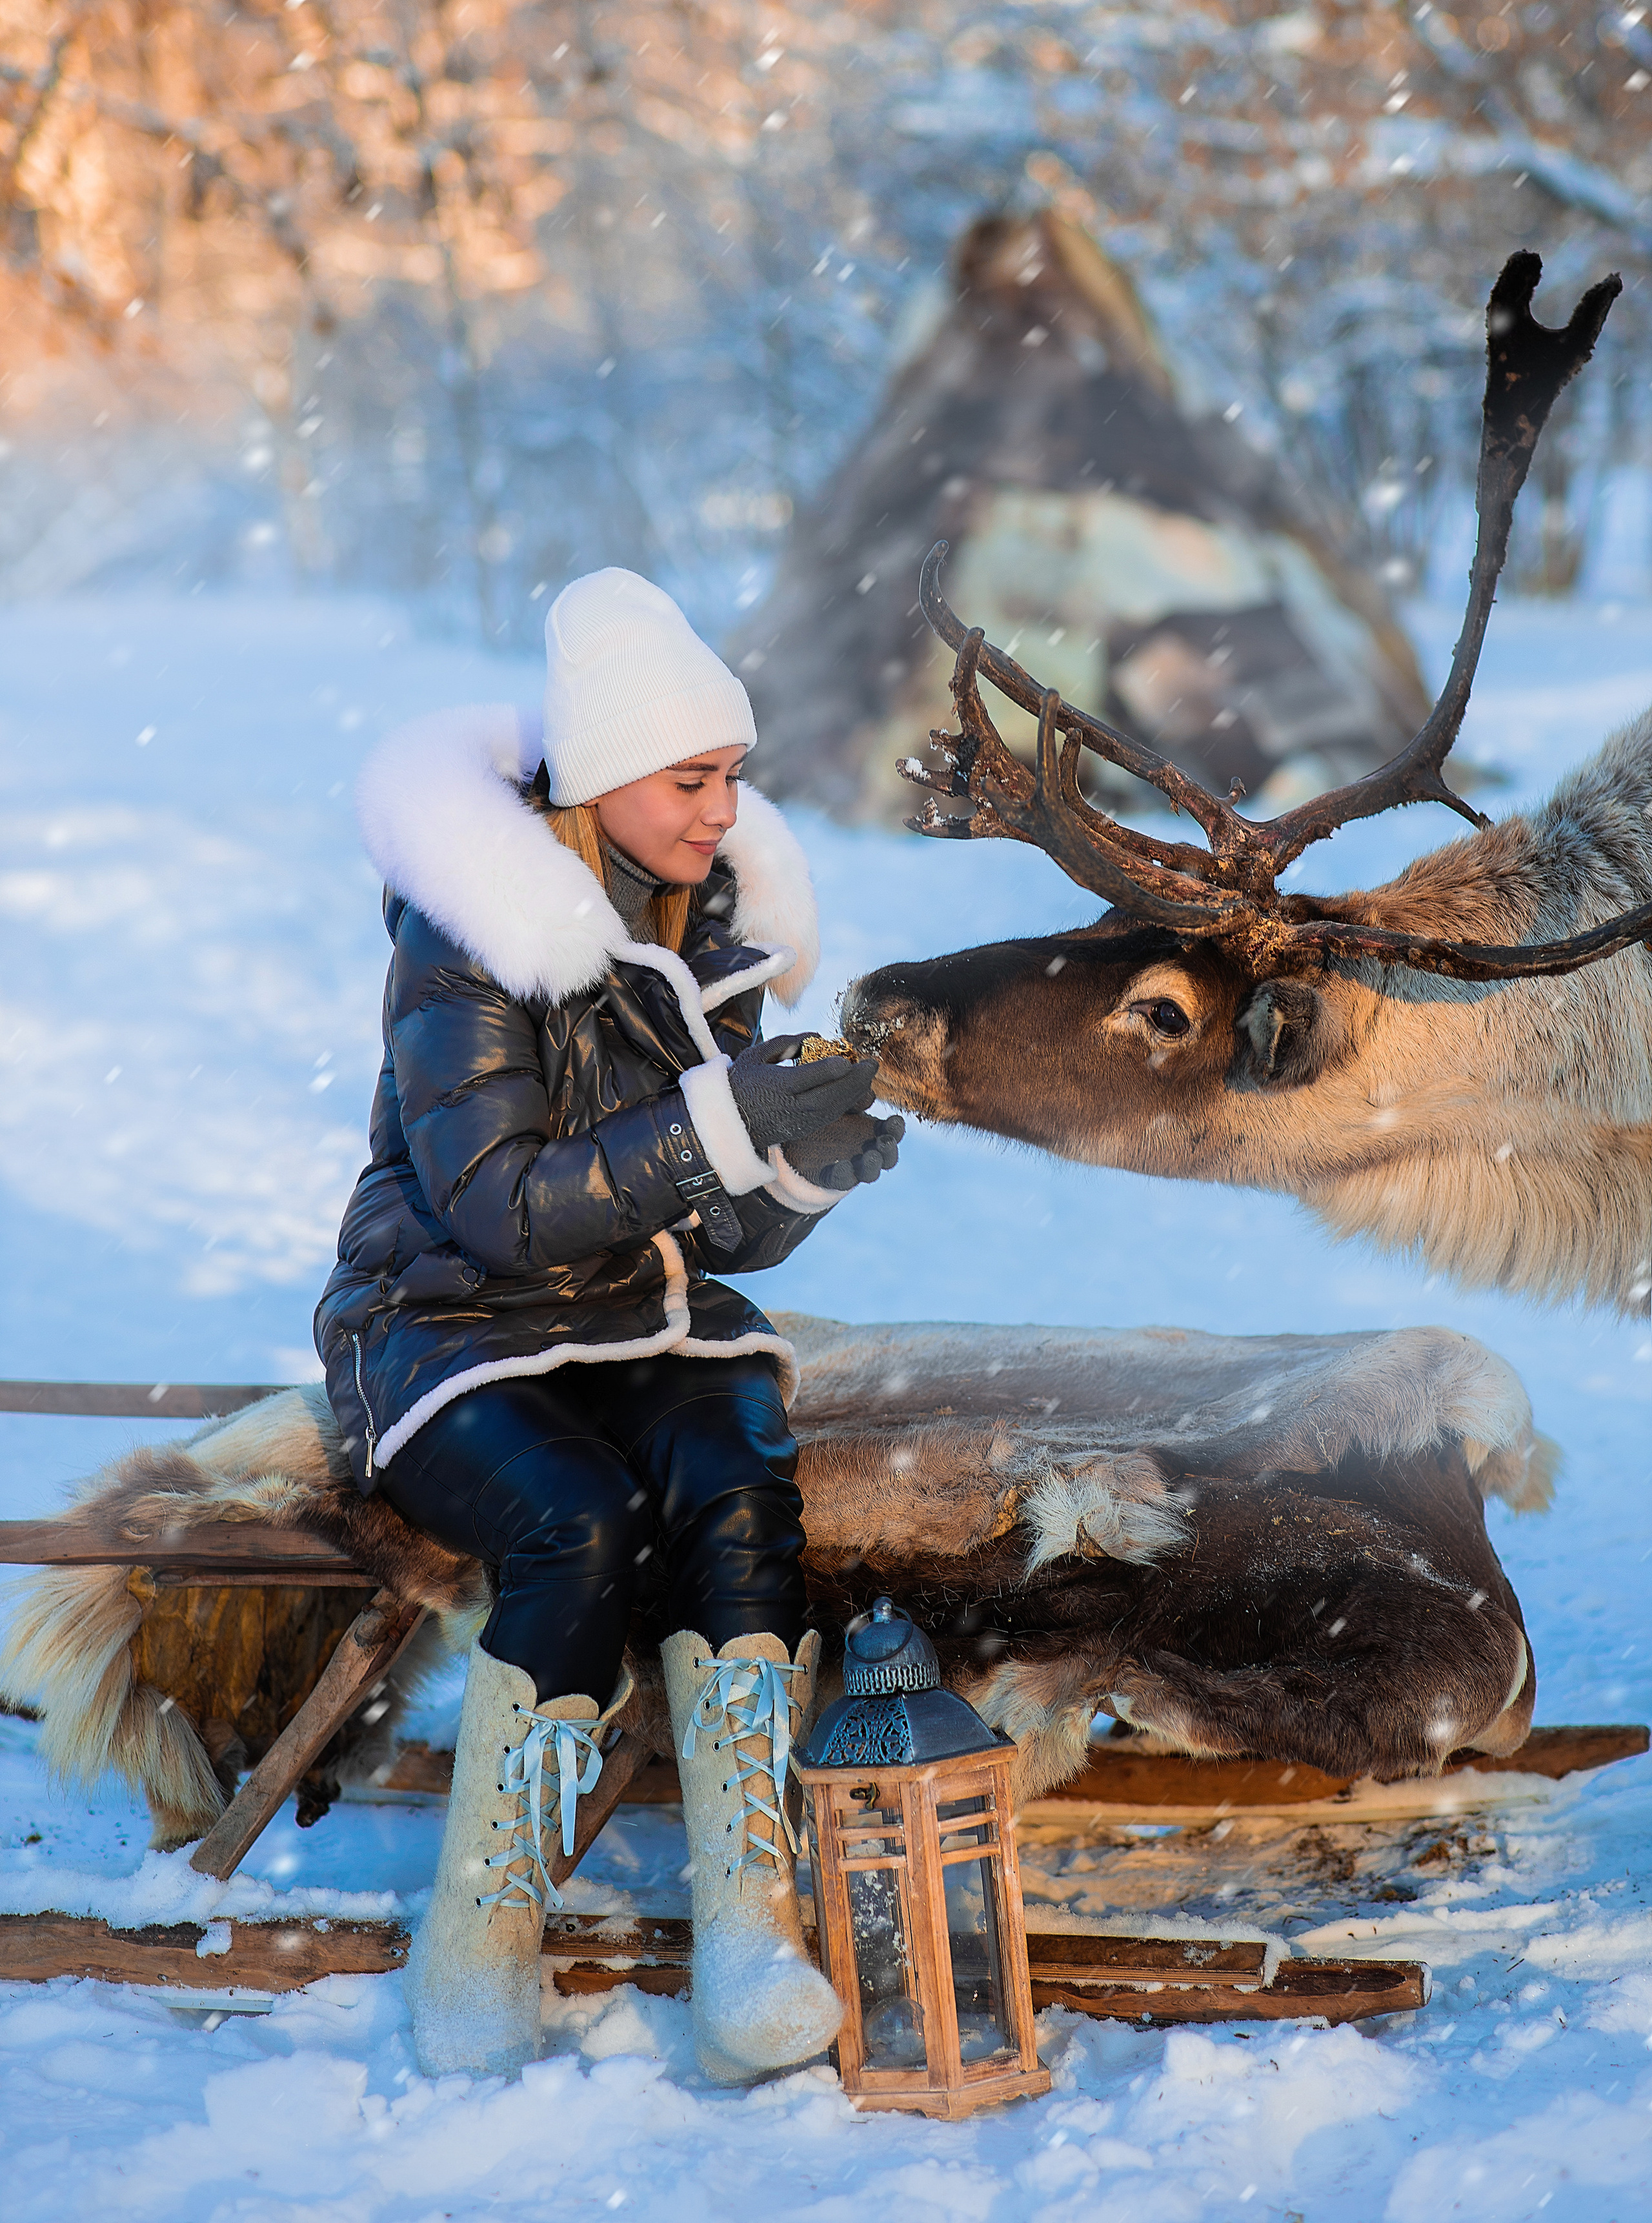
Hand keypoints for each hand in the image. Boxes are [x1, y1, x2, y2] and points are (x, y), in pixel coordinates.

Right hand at [727, 1033, 878, 1152]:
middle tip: (873, 1063)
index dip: (829, 1069)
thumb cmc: (742, 1082)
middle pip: (828, 1095)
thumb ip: (786, 1043)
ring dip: (856, 1091)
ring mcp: (798, 1121)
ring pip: (834, 1108)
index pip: (807, 1078)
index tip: (846, 1059)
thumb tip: (816, 1036)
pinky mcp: (803, 1130)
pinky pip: (830, 1116)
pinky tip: (857, 1090)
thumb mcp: (756, 1055)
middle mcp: (790, 1106)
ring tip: (869, 1075)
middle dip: (855, 1080)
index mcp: (775, 1086)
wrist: (730, 1122)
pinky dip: (846, 1103)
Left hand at [785, 1111, 904, 1190]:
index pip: (892, 1131)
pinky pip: (843, 1180)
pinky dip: (845, 1174)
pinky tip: (842, 1166)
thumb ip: (854, 1100)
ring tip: (871, 1156)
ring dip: (873, 1165)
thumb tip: (869, 1095)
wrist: (797, 1135)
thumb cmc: (826, 1114)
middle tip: (885, 1141)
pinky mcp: (833, 1178)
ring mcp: (853, 1167)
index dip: (896, 1127)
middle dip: (888, 1149)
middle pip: (888, 1156)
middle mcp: (868, 1151)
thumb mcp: (839, 1102)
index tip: (895, 1120)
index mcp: (874, 1131)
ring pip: (870, 1172)